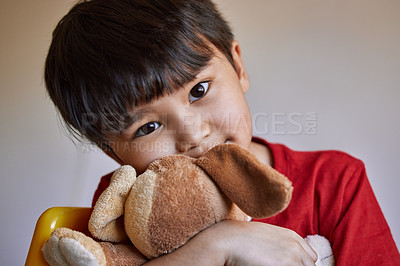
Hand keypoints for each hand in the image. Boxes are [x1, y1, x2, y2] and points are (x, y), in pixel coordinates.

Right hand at [145, 220, 316, 265]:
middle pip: (310, 265)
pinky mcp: (288, 264)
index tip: (284, 265)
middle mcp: (296, 244)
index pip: (310, 257)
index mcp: (292, 236)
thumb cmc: (240, 240)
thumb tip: (281, 258)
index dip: (300, 264)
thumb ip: (279, 246)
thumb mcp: (264, 237)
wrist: (227, 239)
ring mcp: (294, 255)